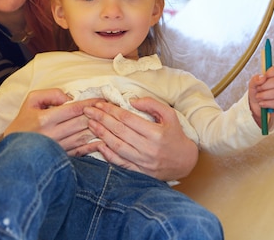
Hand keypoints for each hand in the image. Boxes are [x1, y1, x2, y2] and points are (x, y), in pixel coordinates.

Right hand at [4, 88, 102, 154]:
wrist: (13, 152)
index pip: (74, 109)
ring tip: (110, 122)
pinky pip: (81, 151)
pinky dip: (93, 146)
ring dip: (99, 129)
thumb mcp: (31, 101)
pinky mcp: (61, 158)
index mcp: (45, 119)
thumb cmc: (23, 122)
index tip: (102, 99)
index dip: (90, 103)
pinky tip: (103, 141)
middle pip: (82, 122)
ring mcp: (58, 148)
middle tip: (112, 108)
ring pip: (84, 137)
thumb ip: (50, 94)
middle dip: (98, 114)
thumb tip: (69, 97)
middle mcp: (53, 134)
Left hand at [83, 97, 198, 180]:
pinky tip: (98, 144)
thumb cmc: (175, 135)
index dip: (112, 110)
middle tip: (88, 111)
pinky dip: (107, 154)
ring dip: (101, 134)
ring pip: (117, 146)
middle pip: (119, 131)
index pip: (128, 119)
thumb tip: (132, 101)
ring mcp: (143, 162)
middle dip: (102, 119)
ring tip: (90, 124)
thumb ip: (152, 104)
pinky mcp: (140, 173)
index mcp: (156, 134)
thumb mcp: (170, 115)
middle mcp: (149, 149)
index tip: (100, 104)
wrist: (185, 162)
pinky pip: (120, 163)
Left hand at [248, 65, 273, 127]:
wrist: (255, 108)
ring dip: (265, 95)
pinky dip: (267, 103)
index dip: (271, 72)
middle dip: (265, 86)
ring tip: (258, 97)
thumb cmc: (256, 94)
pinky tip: (262, 104)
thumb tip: (262, 77)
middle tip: (258, 89)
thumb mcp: (252, 85)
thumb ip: (256, 79)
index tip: (265, 76)